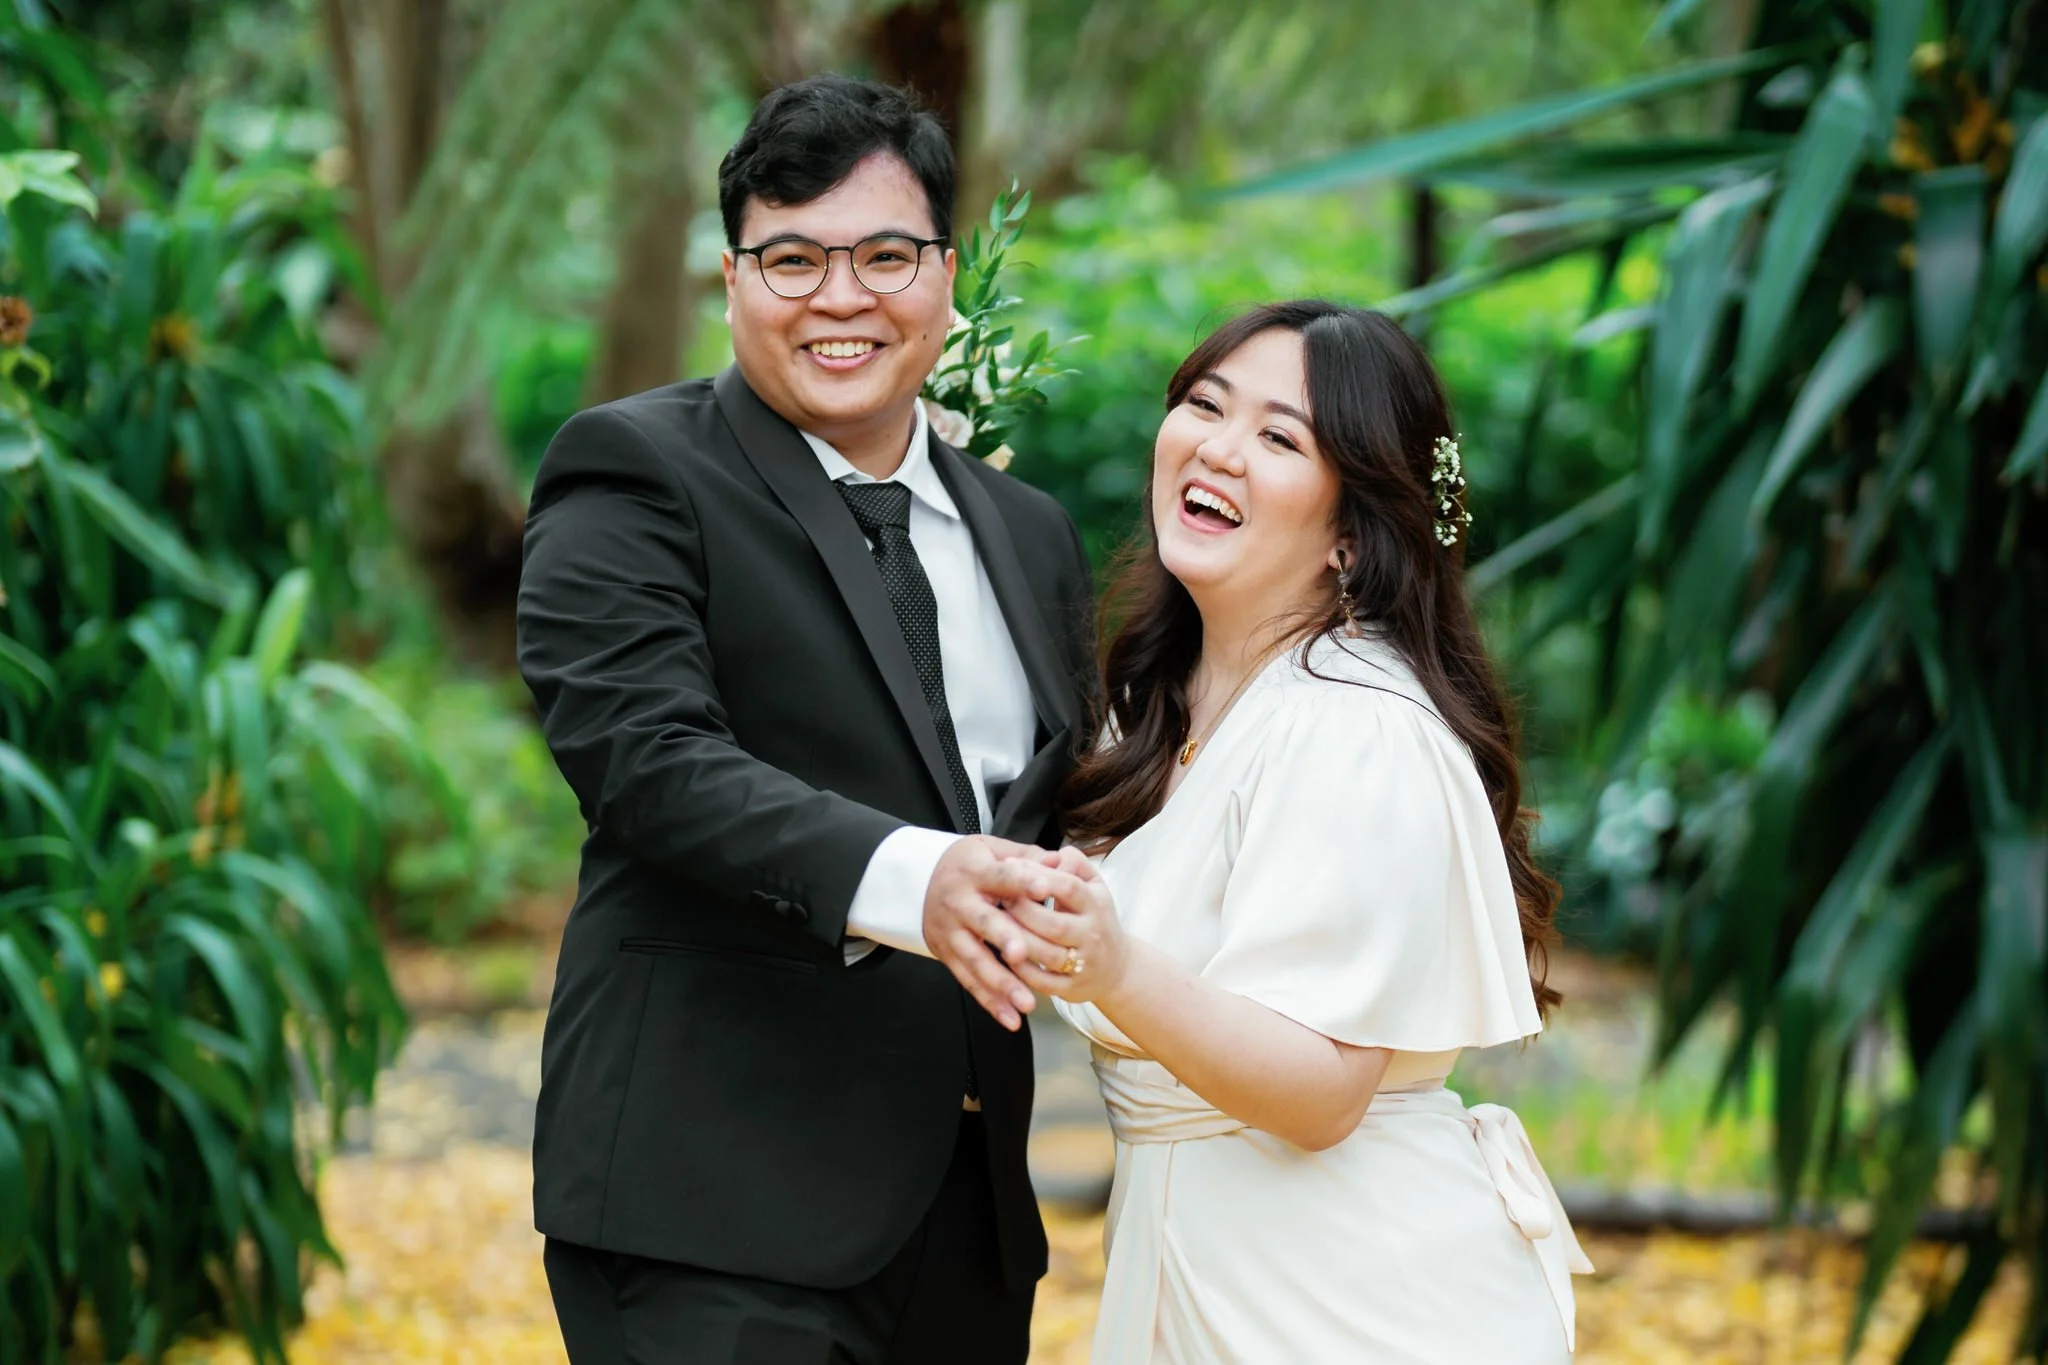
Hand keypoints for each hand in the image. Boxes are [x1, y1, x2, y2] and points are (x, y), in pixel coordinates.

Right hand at [923, 836, 1070, 1030]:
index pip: (1001, 875)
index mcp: (974, 871)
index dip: (1021, 880)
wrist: (916, 880)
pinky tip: (1011, 1018)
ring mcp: (950, 931)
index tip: (1044, 888)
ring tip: (1027, 1003)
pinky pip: (968, 980)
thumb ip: (1025, 856)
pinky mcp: (946, 954)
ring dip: (1001, 984)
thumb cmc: (966, 864)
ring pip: (976, 960)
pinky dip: (989, 1001)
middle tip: (1024, 953)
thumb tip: (1059, 860)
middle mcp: (959, 903)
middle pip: (984, 922)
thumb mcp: (990, 848)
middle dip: (1004, 938)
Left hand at [1003, 847, 1129, 1005]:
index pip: (1067, 887)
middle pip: (1053, 923)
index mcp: (1096, 904)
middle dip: (1021, 910)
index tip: (1008, 866)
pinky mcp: (1072, 988)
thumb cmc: (1093, 917)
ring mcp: (1084, 963)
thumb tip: (1056, 853)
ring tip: (994, 926)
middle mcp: (1092, 934)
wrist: (1115, 967)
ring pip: (1046, 954)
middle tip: (996, 898)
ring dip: (1017, 941)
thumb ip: (1075, 863)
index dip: (1037, 877)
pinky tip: (1005, 955)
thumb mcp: (1094, 885)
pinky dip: (1021, 971)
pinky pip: (1043, 981)